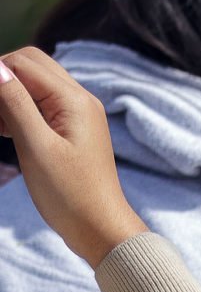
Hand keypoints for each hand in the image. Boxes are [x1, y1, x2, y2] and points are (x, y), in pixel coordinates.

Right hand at [0, 46, 147, 267]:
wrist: (100, 229)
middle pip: (29, 66)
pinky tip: (4, 131)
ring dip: (6, 97)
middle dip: (0, 80)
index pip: (22, 62)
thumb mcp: (35, 146)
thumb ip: (15, 103)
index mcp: (74, 100)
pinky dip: (17, 111)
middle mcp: (80, 100)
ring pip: (32, 85)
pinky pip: (39, 106)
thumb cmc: (70, 193)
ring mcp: (78, 115)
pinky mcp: (71, 131)